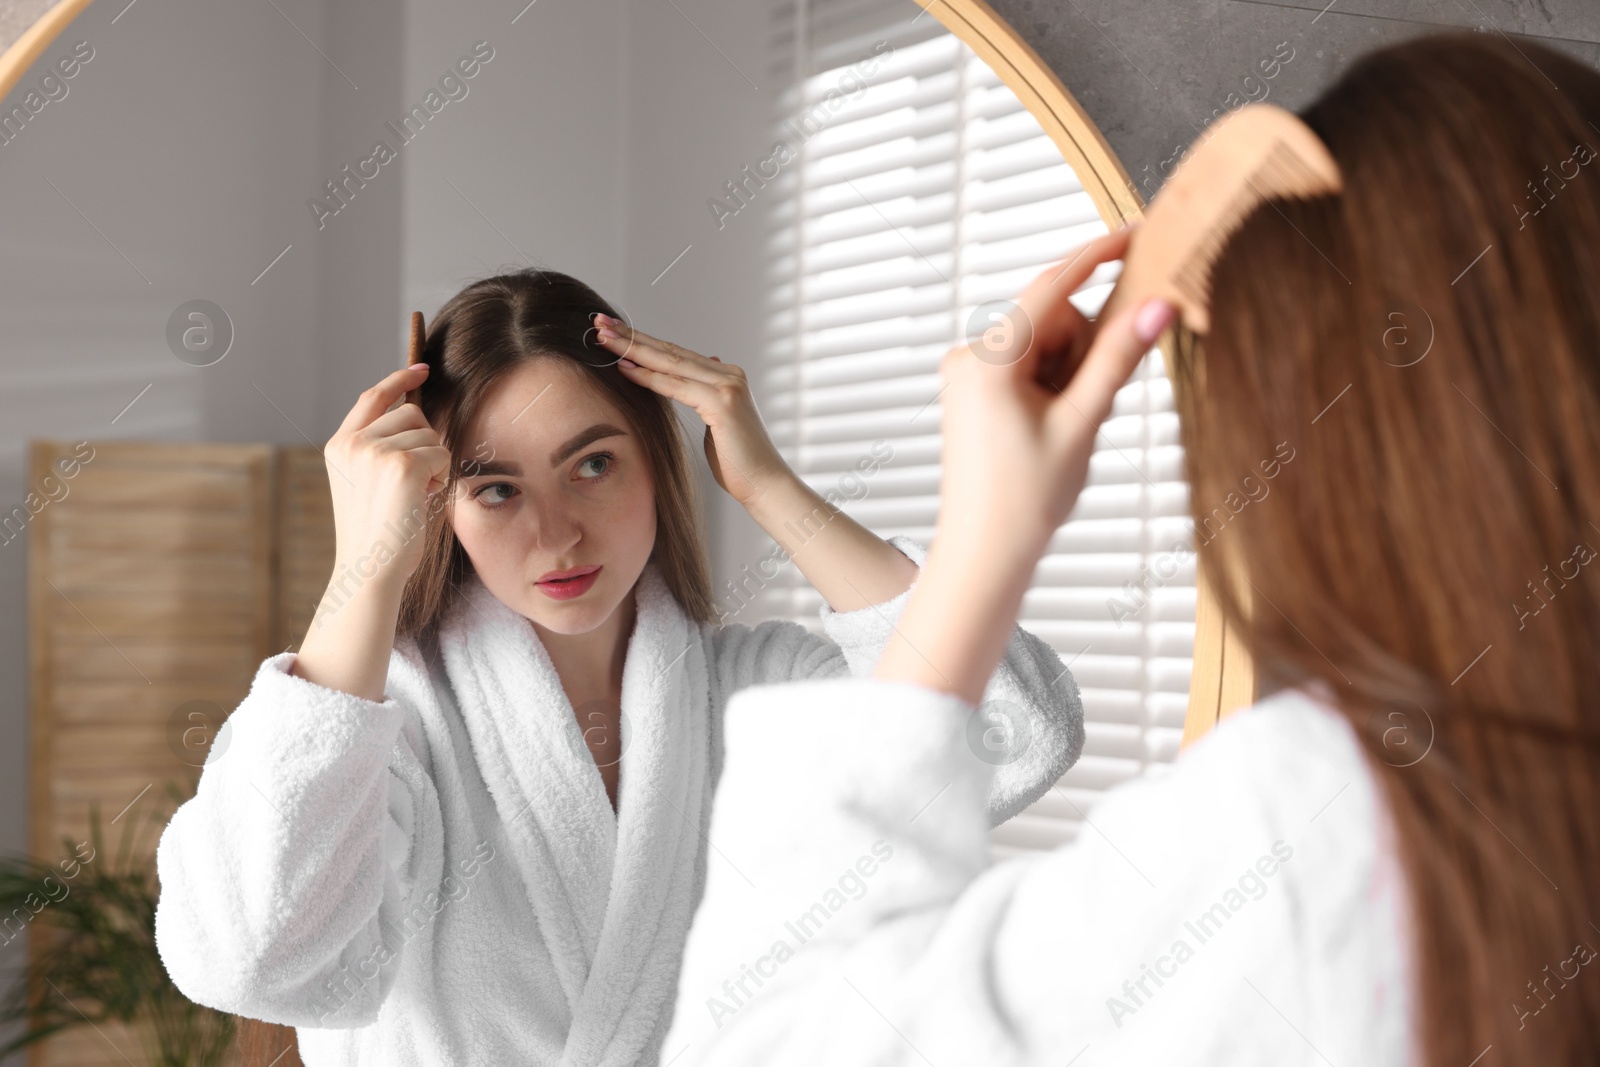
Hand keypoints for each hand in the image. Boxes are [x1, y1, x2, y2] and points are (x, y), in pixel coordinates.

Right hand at [322, 364, 451, 591]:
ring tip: (413, 495)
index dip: (399, 380)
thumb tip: (419, 416)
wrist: (370, 570)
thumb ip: (383, 448)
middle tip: (415, 482)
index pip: (372, 397)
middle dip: (424, 442)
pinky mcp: (402, 465)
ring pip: (429, 434)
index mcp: (339, 446)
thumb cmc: (378, 536)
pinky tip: (422, 500)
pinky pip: (441, 454)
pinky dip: (441, 477)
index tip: (421, 369)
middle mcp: (353, 443)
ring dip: (433, 463)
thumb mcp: (369, 482)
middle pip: (410, 413)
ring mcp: (375, 452)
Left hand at [593, 314, 789, 506]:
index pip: (676, 354)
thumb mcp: (716, 422)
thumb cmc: (737, 462)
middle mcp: (728, 374)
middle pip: (670, 351)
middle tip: (600, 321)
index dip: (642, 341)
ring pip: (670, 363)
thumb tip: (699, 373)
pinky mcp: (723, 403)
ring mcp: (728, 386)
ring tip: (603, 337)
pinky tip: (624, 368)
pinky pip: (676, 386)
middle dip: (631, 336)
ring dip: (632, 349)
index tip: (613, 331)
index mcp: (725, 376)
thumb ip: (706, 396)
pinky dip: (648, 377)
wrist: (765, 484)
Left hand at [934, 225, 1175, 565]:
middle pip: (1052, 318)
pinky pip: (1026, 363)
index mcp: (989, 360)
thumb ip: (1119, 358)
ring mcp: (966, 373)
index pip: (1053, 284)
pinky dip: (1051, 384)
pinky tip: (1049, 427)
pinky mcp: (972, 389)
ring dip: (1069, 373)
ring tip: (1064, 428)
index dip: (1098, 255)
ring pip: (1044, 343)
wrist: (984, 553)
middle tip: (1086, 408)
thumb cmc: (1025, 500)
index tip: (1137, 233)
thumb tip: (1157, 305)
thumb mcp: (1083, 423)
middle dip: (1083, 351)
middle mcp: (968, 356)